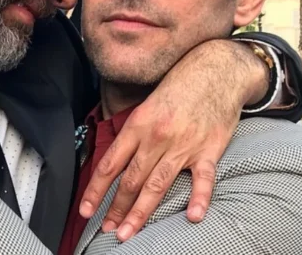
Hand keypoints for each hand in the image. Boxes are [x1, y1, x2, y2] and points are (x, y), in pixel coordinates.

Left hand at [80, 39, 268, 240]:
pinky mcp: (209, 149)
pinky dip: (198, 198)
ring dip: (140, 213)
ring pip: (157, 185)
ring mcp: (183, 145)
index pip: (110, 164)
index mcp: (138, 125)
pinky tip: (192, 216)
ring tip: (128, 232)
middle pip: (131, 180)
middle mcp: (156, 137)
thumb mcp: (147, 104)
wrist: (216, 69)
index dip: (95, 190)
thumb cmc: (180, 85)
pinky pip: (203, 179)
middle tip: (107, 230)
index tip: (85, 210)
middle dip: (116, 209)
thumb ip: (135, 132)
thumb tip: (118, 158)